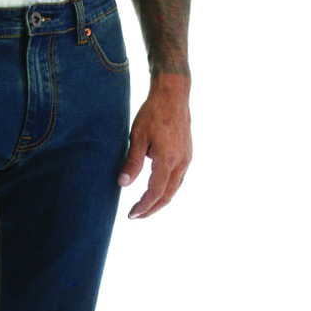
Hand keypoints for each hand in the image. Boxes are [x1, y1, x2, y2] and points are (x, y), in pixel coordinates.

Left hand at [118, 74, 191, 218]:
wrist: (173, 94)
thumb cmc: (153, 113)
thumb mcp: (137, 137)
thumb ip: (131, 163)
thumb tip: (122, 184)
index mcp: (168, 160)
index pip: (155, 192)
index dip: (143, 206)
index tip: (131, 214)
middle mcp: (181, 162)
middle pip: (167, 195)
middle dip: (151, 209)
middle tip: (136, 216)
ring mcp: (186, 159)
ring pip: (174, 189)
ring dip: (160, 201)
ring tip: (145, 208)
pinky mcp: (187, 154)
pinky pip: (178, 180)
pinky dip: (167, 190)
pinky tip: (157, 192)